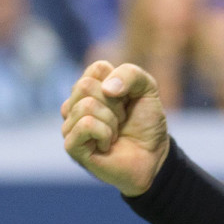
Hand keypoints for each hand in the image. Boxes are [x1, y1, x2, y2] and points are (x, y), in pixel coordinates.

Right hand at [61, 60, 169, 194]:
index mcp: (91, 87)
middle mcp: (76, 104)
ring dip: (111, 120)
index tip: (127, 99)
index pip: (97, 68)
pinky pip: (85, 125)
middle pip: (85, 85)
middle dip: (114, 103)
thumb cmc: (146, 123)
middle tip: (122, 119)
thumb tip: (106, 88)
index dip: (120, 83)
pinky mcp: (71, 145)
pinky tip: (108, 144)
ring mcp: (70, 125)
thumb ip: (131, 74)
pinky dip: (105, 133)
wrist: (153, 156)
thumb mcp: (147, 89)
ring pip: (86, 106)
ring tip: (115, 133)